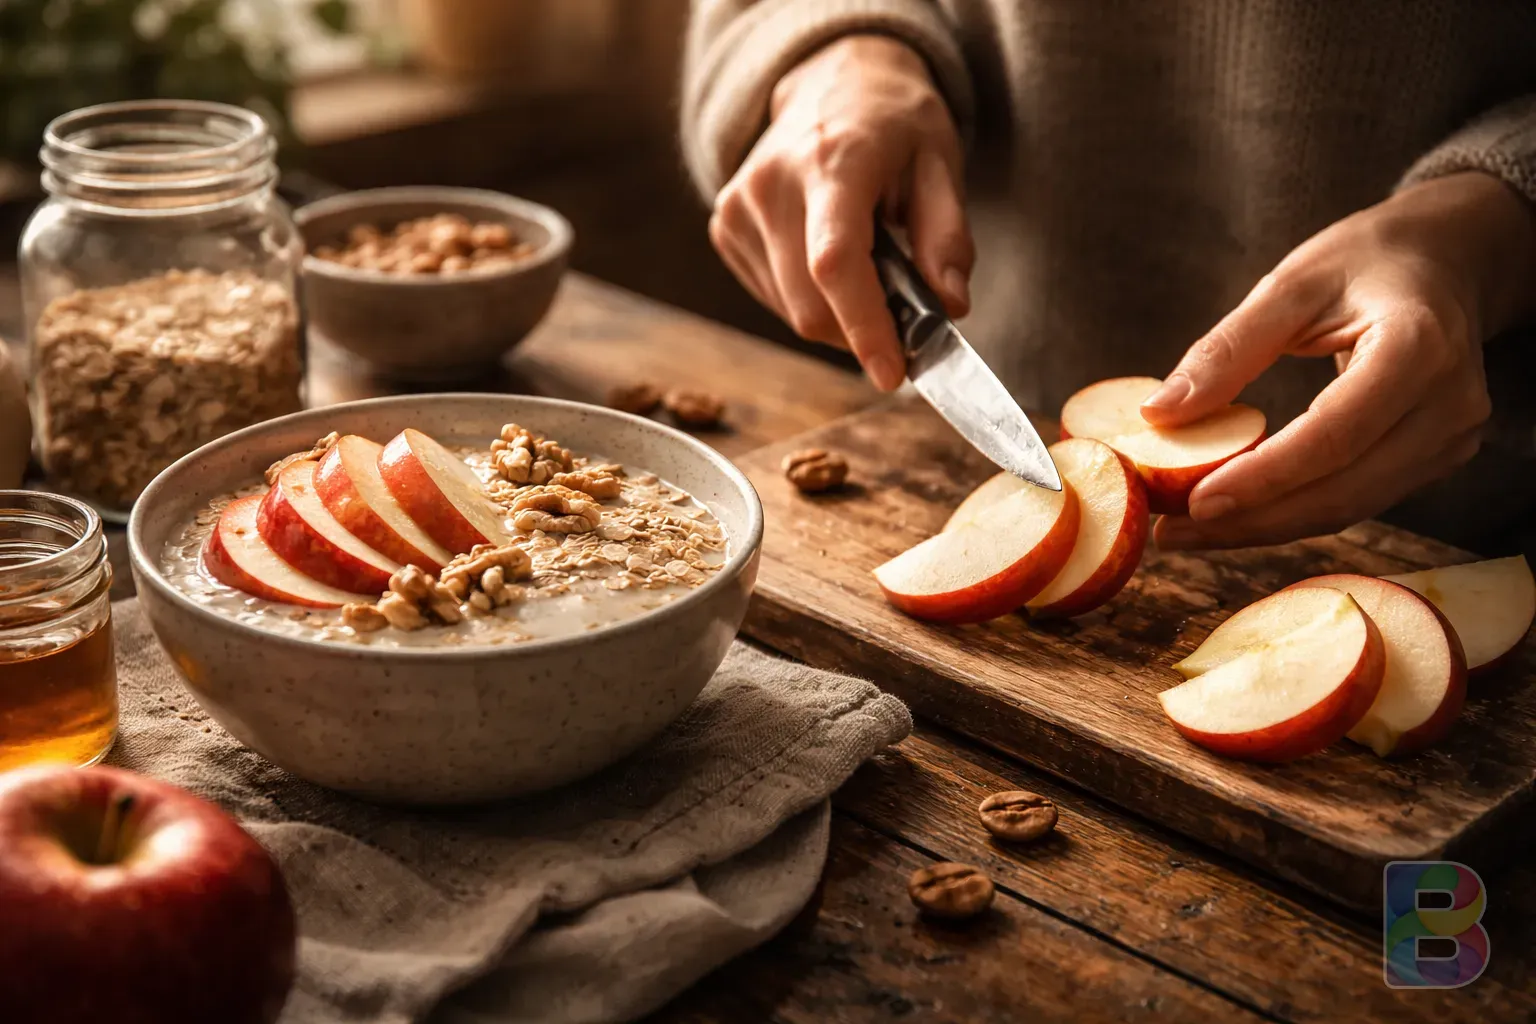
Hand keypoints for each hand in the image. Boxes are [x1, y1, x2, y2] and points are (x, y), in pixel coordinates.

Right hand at [709, 35, 972, 390]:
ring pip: (792, 312)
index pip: (836, 262)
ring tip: (867, 266)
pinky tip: (828, 260)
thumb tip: (949, 306)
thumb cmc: (891, 123)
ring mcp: (738, 207)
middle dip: (863, 331)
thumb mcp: (940, 163)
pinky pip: (774, 299)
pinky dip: (812, 300)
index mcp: (833, 161)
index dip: (863, 327)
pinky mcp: (724, 228)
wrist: (829, 79)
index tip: (892, 373)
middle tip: (904, 313)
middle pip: (811, 305)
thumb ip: (947, 238)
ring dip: (838, 316)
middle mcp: (772, 184)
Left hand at [1143, 172, 1535, 549]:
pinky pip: (1356, 500)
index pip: (1335, 435)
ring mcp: (1451, 438)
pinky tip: (1235, 513)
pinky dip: (1291, 512)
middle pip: (1342, 490)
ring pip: (1348, 508)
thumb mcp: (1291, 285)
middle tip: (1171, 533)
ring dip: (1264, 528)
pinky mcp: (1436, 459)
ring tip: (1187, 530)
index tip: (1193, 504)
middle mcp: (1449, 404)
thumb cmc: (1366, 262)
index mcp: (1419, 347)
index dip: (1263, 478)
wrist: (1445, 261)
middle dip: (1251, 520)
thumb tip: (1159, 414)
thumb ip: (1228, 349)